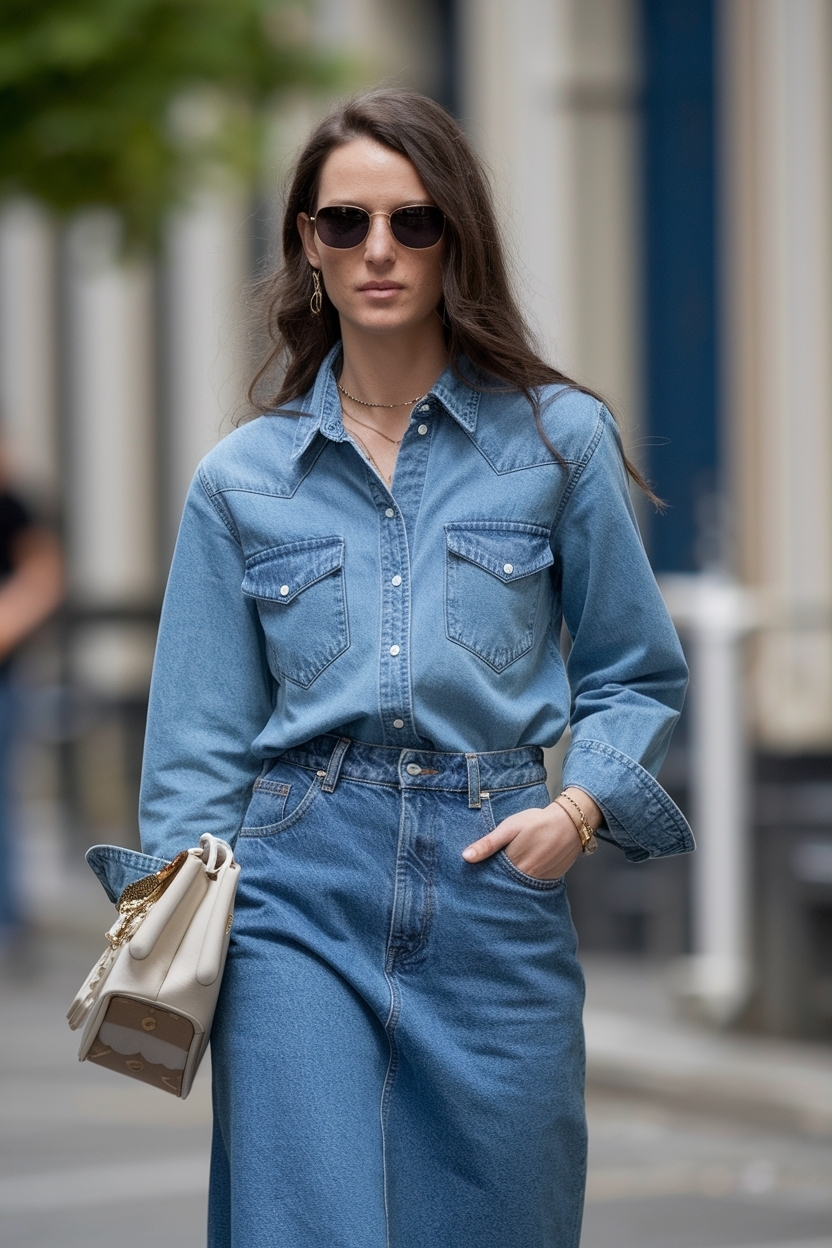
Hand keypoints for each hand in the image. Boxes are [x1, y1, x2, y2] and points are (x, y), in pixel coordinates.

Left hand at [461, 787, 600, 879]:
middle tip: (486, 881)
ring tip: (504, 878)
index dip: (482, 878)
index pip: (491, 878)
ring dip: (510, 886)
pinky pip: (533, 888)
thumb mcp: (509, 827)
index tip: (474, 877)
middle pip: (504, 886)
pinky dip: (525, 885)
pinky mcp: (550, 881)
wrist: (570, 822)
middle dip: (495, 884)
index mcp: (513, 864)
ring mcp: (539, 881)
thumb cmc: (538, 822)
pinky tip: (521, 876)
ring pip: (518, 889)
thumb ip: (488, 843)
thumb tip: (466, 857)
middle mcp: (526, 877)